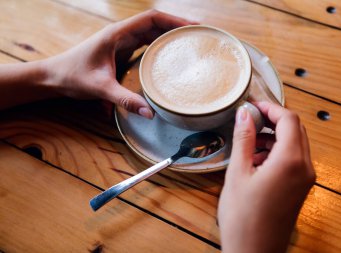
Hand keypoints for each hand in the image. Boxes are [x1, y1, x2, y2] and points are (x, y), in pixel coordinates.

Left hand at [43, 10, 195, 117]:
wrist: (54, 77)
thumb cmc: (72, 76)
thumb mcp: (99, 88)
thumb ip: (124, 99)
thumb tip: (150, 112)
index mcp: (117, 34)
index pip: (151, 19)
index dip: (173, 20)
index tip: (192, 26)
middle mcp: (121, 35)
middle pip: (155, 24)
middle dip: (176, 27)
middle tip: (197, 36)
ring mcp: (121, 42)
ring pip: (151, 33)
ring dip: (169, 36)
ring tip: (188, 43)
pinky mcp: (121, 52)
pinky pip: (145, 44)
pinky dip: (159, 46)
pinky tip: (170, 55)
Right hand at [218, 102, 315, 252]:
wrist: (253, 252)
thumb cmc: (243, 218)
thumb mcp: (238, 173)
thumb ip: (243, 139)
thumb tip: (244, 114)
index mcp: (291, 161)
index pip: (289, 120)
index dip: (270, 108)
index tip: (253, 105)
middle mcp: (305, 168)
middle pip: (295, 130)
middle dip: (272, 121)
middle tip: (250, 120)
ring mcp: (305, 179)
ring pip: (295, 144)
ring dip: (274, 137)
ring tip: (249, 144)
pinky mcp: (300, 188)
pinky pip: (293, 160)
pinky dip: (277, 152)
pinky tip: (256, 161)